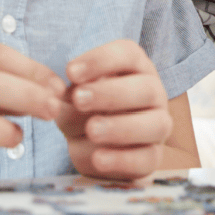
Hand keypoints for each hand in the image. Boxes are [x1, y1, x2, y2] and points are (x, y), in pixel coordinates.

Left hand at [57, 40, 172, 180]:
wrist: (102, 149)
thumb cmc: (88, 112)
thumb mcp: (74, 99)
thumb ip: (69, 97)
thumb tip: (56, 98)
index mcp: (136, 68)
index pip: (127, 54)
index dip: (100, 60)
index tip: (70, 71)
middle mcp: (153, 93)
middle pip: (145, 88)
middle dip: (111, 93)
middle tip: (79, 99)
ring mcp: (158, 126)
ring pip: (154, 124)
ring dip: (121, 126)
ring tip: (92, 130)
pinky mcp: (154, 157)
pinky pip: (147, 159)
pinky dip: (123, 159)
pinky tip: (99, 158)